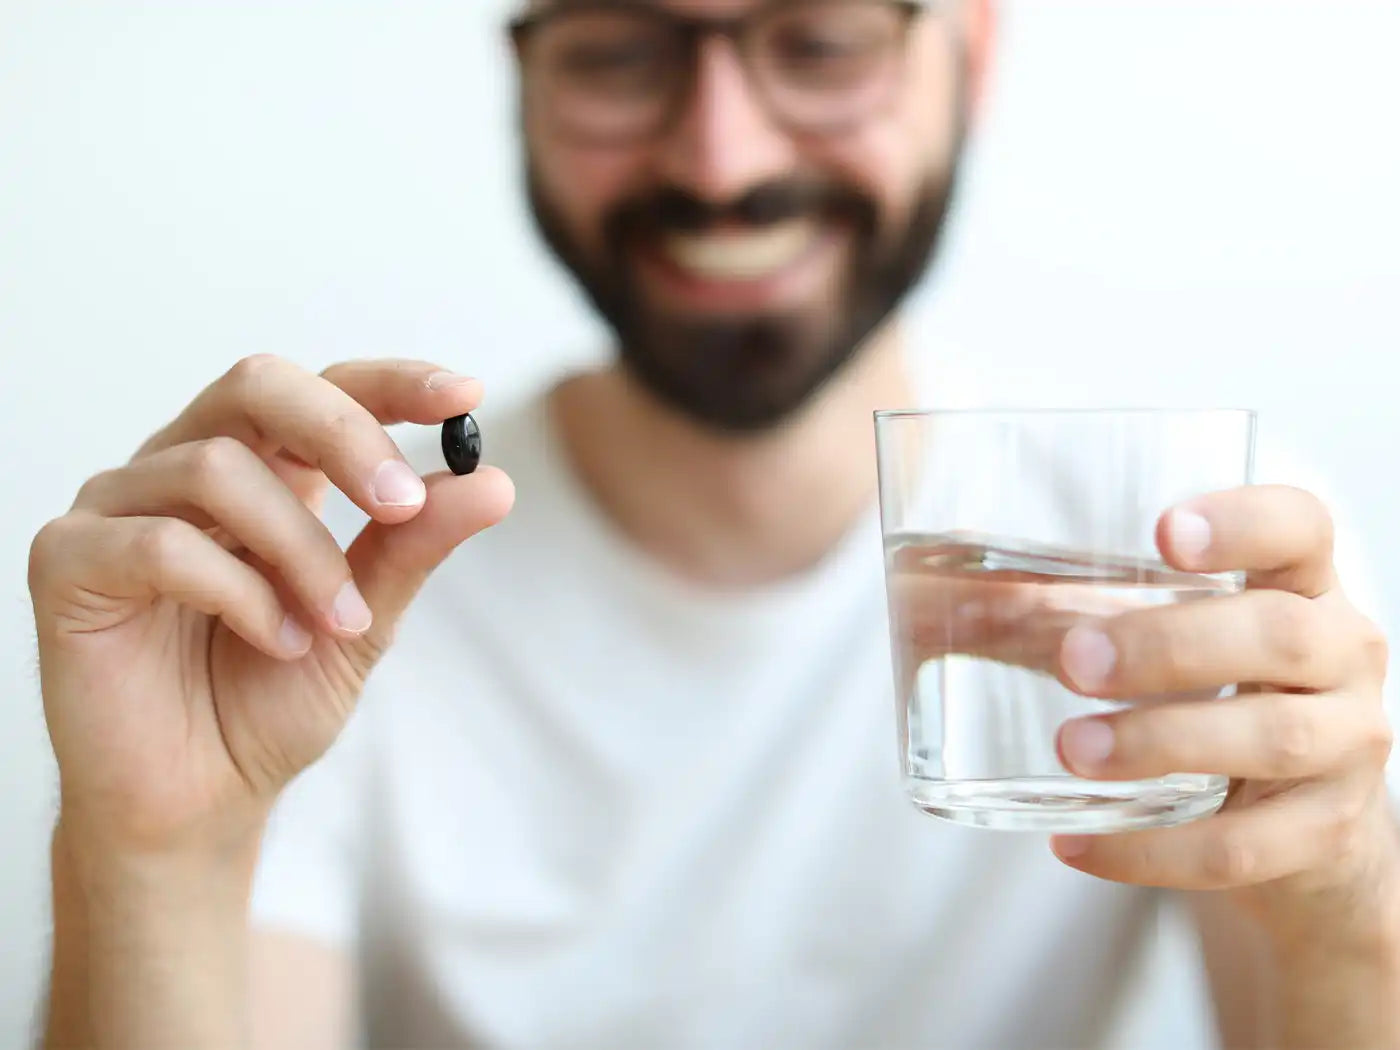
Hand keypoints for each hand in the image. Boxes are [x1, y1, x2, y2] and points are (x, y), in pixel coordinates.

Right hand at [28, 355, 514, 857]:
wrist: (200, 801)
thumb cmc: (268, 702)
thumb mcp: (363, 620)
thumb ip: (413, 547)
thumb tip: (494, 483)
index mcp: (263, 472)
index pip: (322, 389)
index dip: (391, 382)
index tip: (464, 395)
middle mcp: (185, 468)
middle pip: (259, 387)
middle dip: (345, 436)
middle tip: (402, 505)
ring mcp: (120, 507)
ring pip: (218, 468)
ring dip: (299, 551)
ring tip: (332, 624)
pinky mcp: (70, 561)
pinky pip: (161, 543)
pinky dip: (238, 593)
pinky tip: (274, 641)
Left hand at [1045, 486, 1396, 915]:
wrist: (1303, 826)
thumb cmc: (1211, 698)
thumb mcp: (1165, 641)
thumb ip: (1062, 614)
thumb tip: (925, 606)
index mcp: (1301, 586)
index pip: (1300, 527)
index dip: (1244, 521)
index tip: (1163, 532)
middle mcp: (1343, 656)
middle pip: (1280, 635)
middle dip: (1171, 646)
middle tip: (1075, 661)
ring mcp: (1346, 748)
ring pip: (1273, 740)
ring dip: (1160, 743)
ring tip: (1071, 749)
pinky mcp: (1325, 836)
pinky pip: (1242, 850)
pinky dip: (1151, 850)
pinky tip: (1076, 842)